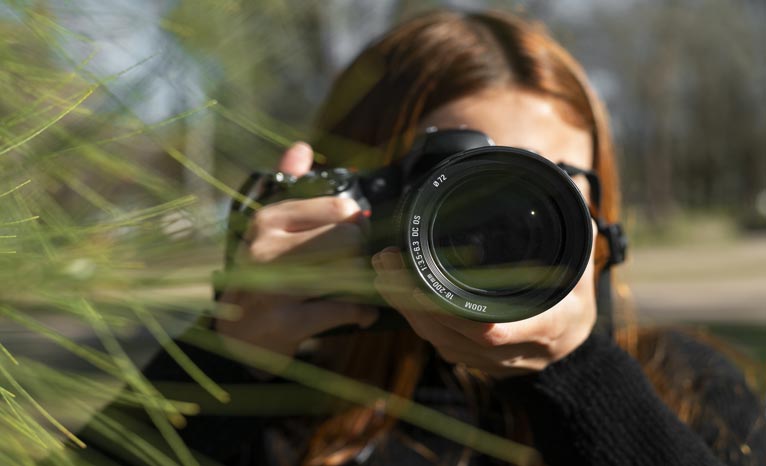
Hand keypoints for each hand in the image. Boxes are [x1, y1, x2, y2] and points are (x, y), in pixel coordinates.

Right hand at [216, 142, 378, 357]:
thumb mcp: (268, 230)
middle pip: (348, 238)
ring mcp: (273, 287)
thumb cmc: (260, 277)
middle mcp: (266, 248)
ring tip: (360, 288)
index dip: (356, 223)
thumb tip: (301, 148)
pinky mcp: (284, 323)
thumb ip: (288, 185)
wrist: (233, 338)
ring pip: (348, 271)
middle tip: (358, 264)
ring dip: (364, 282)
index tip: (353, 236)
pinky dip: (361, 312)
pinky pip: (344, 309)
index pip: (338, 207)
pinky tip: (360, 313)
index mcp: (268, 219)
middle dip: (362, 252)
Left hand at [371, 245, 596, 377]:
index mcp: (545, 328)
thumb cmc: (573, 307)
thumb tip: (571, 195)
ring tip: (382, 267)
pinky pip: (434, 339)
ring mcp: (487, 361)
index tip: (425, 287)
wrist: (569, 357)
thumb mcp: (581, 274)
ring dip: (404, 304)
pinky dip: (410, 313)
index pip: (496, 330)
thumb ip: (574, 239)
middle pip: (452, 332)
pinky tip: (392, 288)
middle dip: (414, 298)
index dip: (458, 313)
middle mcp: (512, 351)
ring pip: (437, 337)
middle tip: (388, 260)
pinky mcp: (469, 359)